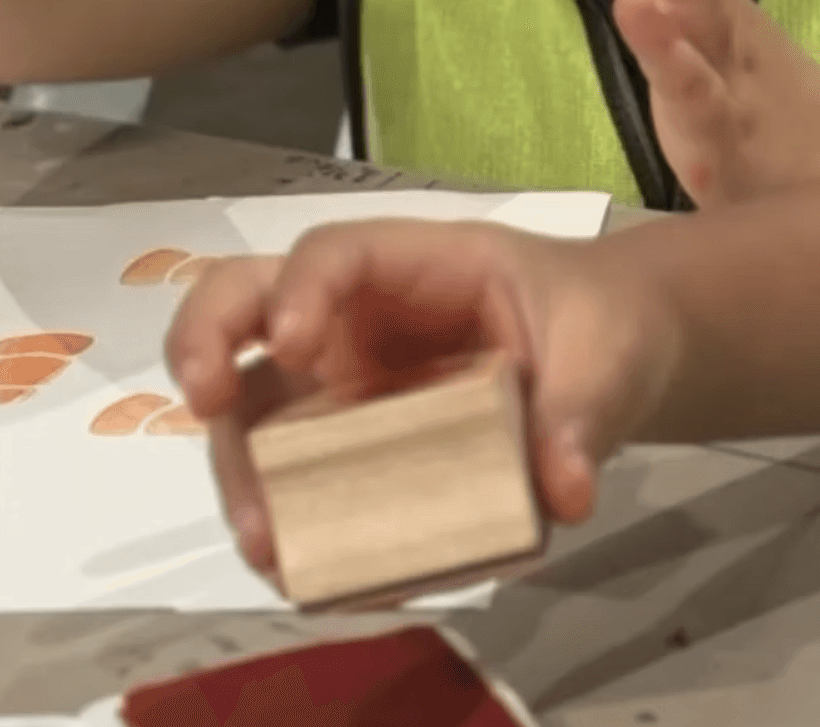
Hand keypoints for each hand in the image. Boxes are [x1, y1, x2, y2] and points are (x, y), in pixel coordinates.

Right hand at [165, 218, 675, 584]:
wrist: (615, 358)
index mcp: (419, 265)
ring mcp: (346, 382)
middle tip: (204, 400)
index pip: (335, 253)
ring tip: (265, 539)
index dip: (300, 288)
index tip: (291, 342)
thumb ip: (583, 413)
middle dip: (206, 340)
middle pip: (248, 302)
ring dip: (241, 465)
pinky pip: (297, 476)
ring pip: (257, 403)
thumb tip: (563, 488)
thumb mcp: (606, 355)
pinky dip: (286, 517)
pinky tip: (303, 567)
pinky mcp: (351, 447)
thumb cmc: (598, 323)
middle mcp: (359, 317)